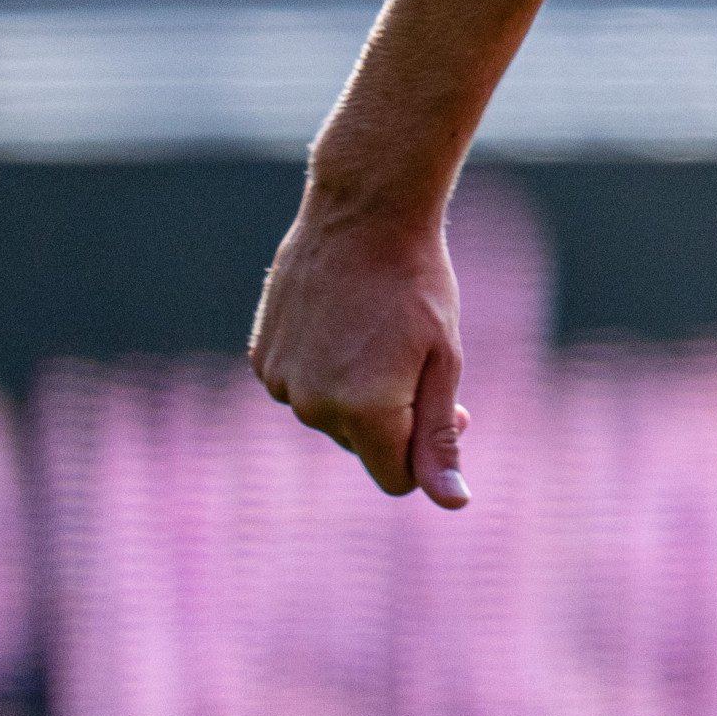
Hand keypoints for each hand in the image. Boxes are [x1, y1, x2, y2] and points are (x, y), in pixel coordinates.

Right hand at [247, 187, 470, 507]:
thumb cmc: (418, 284)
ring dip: (356, 392)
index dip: (425, 450)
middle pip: (364, 447)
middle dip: (394, 418)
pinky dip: (323, 369)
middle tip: (417, 360)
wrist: (363, 213)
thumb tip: (453, 502)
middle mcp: (316, 406)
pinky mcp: (263, 359)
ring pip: (330, 417)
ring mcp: (282, 383)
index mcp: (366, 411)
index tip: (446, 406)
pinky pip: (300, 388)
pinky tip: (342, 323)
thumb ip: (439, 437)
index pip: (396, 478)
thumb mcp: (443, 360)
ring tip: (376, 333)